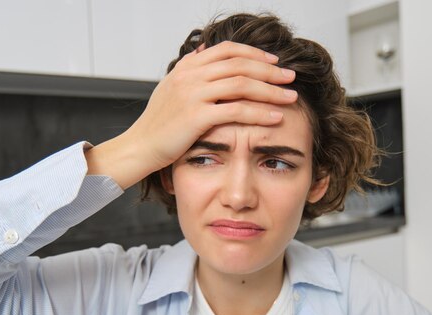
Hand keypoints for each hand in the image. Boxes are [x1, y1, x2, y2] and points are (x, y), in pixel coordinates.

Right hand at [125, 41, 297, 170]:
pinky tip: (275, 117)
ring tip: (290, 97)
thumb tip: (204, 50)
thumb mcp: (170, 87)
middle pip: (239, 65)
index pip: (228, 50)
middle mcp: (190, 76)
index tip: (274, 63)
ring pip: (242, 85)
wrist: (140, 146)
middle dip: (270, 71)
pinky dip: (260, 113)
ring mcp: (193, 95)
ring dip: (271, 90)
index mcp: (187, 67)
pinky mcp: (196, 117)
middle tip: (291, 78)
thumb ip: (189, 68)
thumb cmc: (158, 123)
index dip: (254, 54)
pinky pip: (236, 110)